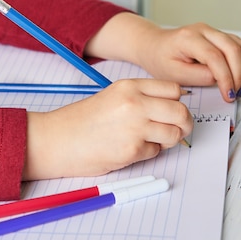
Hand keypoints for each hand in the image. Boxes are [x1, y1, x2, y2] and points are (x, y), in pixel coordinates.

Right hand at [22, 79, 192, 179]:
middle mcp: (135, 103)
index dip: (177, 101)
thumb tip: (173, 107)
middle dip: (183, 123)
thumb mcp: (113, 96)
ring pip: (174, 134)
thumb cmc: (82, 121)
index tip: (173, 109)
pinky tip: (131, 149)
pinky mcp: (132, 150)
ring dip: (168, 140)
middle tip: (177, 129)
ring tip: (151, 140)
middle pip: (181, 112)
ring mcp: (135, 127)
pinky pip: (156, 152)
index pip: (174, 89)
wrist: (56, 140)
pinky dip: (149, 153)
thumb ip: (142, 98)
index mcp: (130, 86)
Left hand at [85, 13, 240, 101]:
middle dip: (239, 74)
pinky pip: (240, 46)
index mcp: (189, 38)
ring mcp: (213, 31)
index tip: (228, 95)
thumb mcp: (173, 74)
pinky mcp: (220, 36)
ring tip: (238, 87)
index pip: (215, 56)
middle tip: (235, 93)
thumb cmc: (160, 59)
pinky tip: (240, 76)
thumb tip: (220, 79)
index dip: (226, 77)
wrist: (154, 46)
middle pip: (233, 48)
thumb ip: (198, 76)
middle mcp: (204, 30)